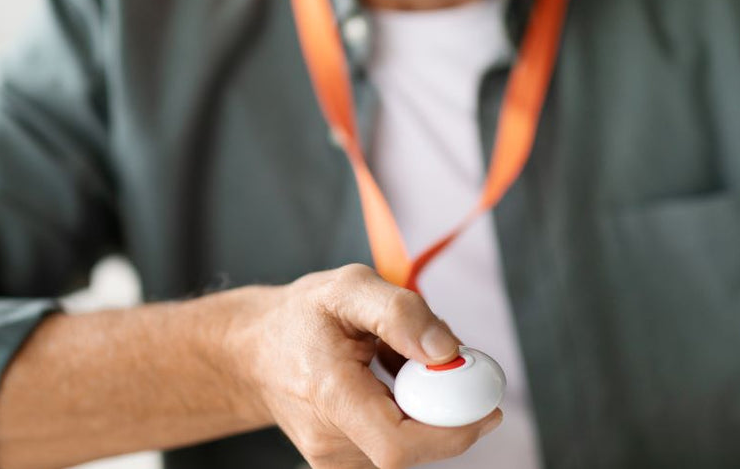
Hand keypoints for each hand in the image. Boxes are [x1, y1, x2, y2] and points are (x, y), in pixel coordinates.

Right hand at [231, 264, 502, 468]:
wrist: (253, 353)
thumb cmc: (301, 318)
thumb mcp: (348, 288)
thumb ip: (400, 313)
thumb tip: (447, 353)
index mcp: (329, 396)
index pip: (398, 445)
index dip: (452, 431)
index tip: (486, 403)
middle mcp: (329, 441)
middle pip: (415, 447)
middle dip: (447, 408)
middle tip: (450, 364)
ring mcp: (335, 462)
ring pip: (412, 446)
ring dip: (425, 407)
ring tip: (392, 365)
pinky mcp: (346, 467)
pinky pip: (400, 448)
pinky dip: (409, 417)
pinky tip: (385, 388)